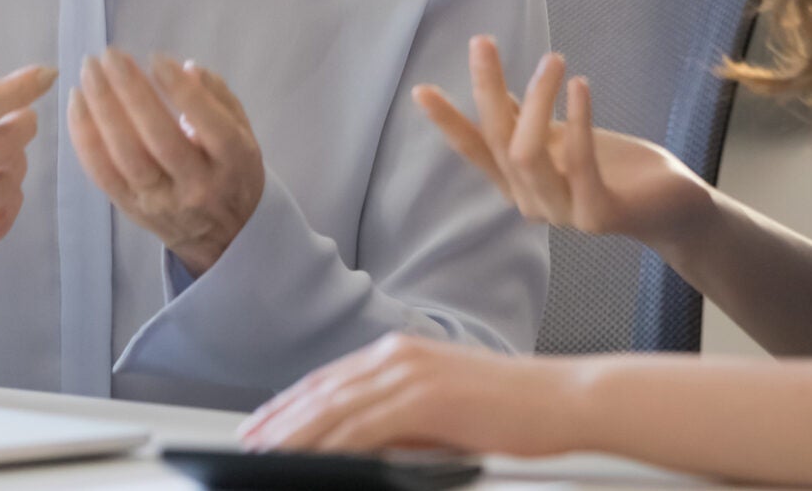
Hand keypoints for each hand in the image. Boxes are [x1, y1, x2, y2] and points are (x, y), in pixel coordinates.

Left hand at [67, 49, 262, 275]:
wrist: (224, 238)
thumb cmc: (232, 170)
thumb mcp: (244, 131)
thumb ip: (218, 97)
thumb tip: (185, 68)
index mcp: (233, 162)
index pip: (207, 123)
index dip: (180, 91)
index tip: (156, 58)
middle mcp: (197, 186)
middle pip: (159, 139)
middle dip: (131, 93)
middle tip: (111, 56)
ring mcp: (161, 202)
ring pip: (126, 157)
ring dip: (102, 110)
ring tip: (89, 72)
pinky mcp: (131, 210)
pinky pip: (102, 174)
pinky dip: (85, 138)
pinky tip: (77, 103)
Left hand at [239, 333, 577, 456]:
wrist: (565, 401)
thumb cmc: (516, 411)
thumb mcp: (445, 411)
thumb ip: (401, 420)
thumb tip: (362, 445)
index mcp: (403, 351)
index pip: (331, 380)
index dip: (291, 404)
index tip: (262, 426)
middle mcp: (399, 353)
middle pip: (322, 391)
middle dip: (279, 420)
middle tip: (246, 444)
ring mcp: (410, 372)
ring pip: (332, 408)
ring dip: (291, 435)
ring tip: (262, 456)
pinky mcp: (423, 397)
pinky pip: (361, 426)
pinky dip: (328, 444)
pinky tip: (307, 460)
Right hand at [414, 36, 710, 248]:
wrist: (671, 205)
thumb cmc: (615, 167)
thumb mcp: (563, 138)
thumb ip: (528, 122)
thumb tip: (493, 89)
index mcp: (518, 183)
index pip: (475, 149)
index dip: (448, 121)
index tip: (421, 89)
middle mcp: (532, 202)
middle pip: (498, 141)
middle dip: (486, 89)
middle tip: (482, 41)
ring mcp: (563, 213)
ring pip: (528, 153)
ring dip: (537, 100)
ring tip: (552, 59)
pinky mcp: (598, 215)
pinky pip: (579, 163)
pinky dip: (577, 120)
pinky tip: (579, 84)